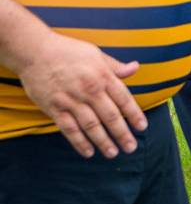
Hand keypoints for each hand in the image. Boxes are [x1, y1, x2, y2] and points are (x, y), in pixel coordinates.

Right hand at [15, 30, 145, 157]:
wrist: (35, 51)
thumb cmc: (68, 51)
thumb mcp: (96, 54)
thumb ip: (115, 66)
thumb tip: (135, 68)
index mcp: (102, 76)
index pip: (124, 99)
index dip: (134, 115)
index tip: (142, 127)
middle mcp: (89, 90)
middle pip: (110, 116)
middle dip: (122, 134)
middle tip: (131, 147)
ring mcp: (71, 100)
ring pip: (91, 126)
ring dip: (103, 141)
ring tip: (113, 153)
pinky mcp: (54, 108)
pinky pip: (69, 129)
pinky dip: (79, 142)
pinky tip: (88, 152)